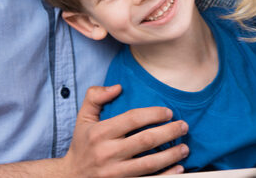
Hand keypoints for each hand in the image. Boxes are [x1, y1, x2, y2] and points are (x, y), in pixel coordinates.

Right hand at [60, 85, 189, 176]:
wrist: (71, 177)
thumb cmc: (82, 145)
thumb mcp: (83, 119)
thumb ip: (95, 97)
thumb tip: (117, 87)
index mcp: (100, 133)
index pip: (132, 119)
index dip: (153, 114)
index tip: (169, 112)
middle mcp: (107, 153)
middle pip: (145, 140)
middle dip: (169, 132)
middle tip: (183, 126)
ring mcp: (114, 172)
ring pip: (149, 163)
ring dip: (171, 155)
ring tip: (185, 147)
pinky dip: (166, 175)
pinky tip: (179, 169)